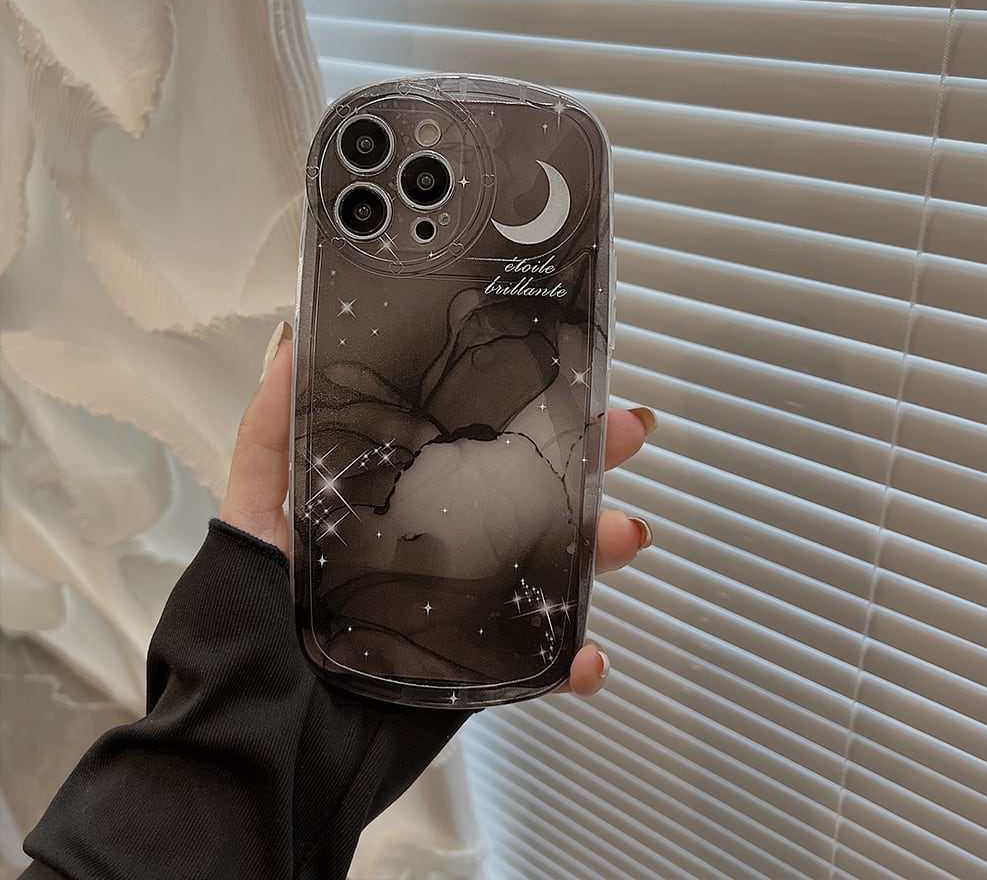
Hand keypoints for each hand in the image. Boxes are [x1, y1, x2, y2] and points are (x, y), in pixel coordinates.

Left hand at [221, 321, 655, 697]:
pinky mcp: (474, 674)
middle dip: (582, 464)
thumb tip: (285, 348)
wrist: (256, 757)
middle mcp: (438, 553)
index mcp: (395, 508)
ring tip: (624, 536)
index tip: (565, 381)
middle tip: (620, 435)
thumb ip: (266, 439)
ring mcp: (462, 613)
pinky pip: (540, 665)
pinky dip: (574, 661)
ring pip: (550, 572)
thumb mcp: (250, 523)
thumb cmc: (242, 635)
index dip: (520, 414)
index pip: (471, 447)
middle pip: (526, 500)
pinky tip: (586, 656)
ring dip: (598, 552)